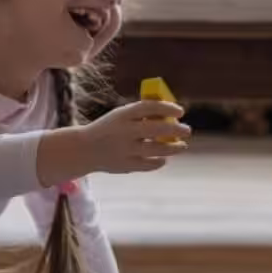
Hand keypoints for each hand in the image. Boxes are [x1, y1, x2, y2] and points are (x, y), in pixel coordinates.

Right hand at [76, 99, 190, 174]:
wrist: (84, 149)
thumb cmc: (110, 129)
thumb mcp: (121, 116)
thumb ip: (142, 115)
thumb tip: (172, 116)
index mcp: (122, 115)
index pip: (149, 107)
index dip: (167, 108)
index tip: (180, 111)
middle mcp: (124, 131)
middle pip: (156, 129)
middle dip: (176, 130)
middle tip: (187, 130)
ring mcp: (124, 150)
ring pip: (156, 149)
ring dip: (173, 148)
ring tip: (182, 146)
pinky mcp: (125, 165)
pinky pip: (149, 165)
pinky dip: (159, 161)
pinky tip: (163, 158)